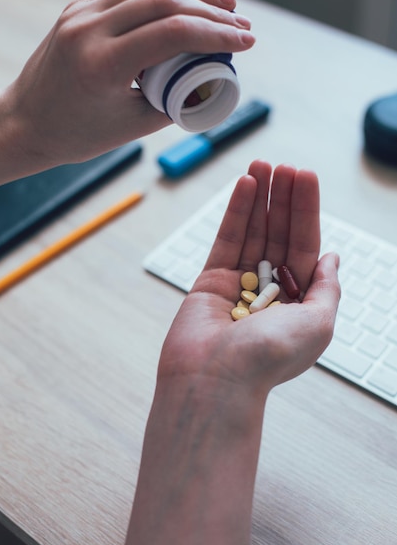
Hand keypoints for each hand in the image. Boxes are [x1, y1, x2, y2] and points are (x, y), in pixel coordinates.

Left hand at [0, 0, 253, 188]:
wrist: (25, 122)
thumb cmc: (76, 133)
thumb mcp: (132, 126)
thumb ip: (174, 102)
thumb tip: (210, 84)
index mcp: (102, 64)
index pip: (173, 33)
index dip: (217, 34)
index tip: (246, 42)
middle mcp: (88, 29)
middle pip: (165, 2)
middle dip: (213, 11)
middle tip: (242, 24)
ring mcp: (81, 13)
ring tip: (225, 5)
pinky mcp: (79, 8)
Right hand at [158, 160, 340, 399]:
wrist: (215, 380)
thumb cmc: (269, 358)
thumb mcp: (318, 323)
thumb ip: (327, 288)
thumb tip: (332, 257)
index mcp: (299, 300)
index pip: (304, 245)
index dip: (306, 210)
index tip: (305, 177)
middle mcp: (271, 290)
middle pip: (279, 233)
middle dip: (283, 199)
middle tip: (284, 166)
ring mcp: (240, 283)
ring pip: (252, 231)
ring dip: (259, 197)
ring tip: (262, 164)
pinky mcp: (211, 280)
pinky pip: (226, 239)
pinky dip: (236, 212)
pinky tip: (244, 186)